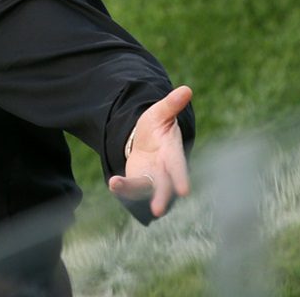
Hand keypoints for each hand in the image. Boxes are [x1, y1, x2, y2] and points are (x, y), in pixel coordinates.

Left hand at [108, 85, 192, 216]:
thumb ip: (171, 104)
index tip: (184, 191)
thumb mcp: (160, 113)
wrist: (144, 139)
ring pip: (146, 189)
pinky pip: (131, 188)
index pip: (178, 165)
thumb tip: (186, 89)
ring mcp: (151, 177)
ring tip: (116, 185)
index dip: (181, 177)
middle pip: (165, 185)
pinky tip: (112, 183)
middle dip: (162, 197)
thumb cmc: (156, 126)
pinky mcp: (138, 181)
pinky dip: (122, 188)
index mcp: (172, 152)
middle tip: (158, 209)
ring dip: (132, 190)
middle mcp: (164, 169)